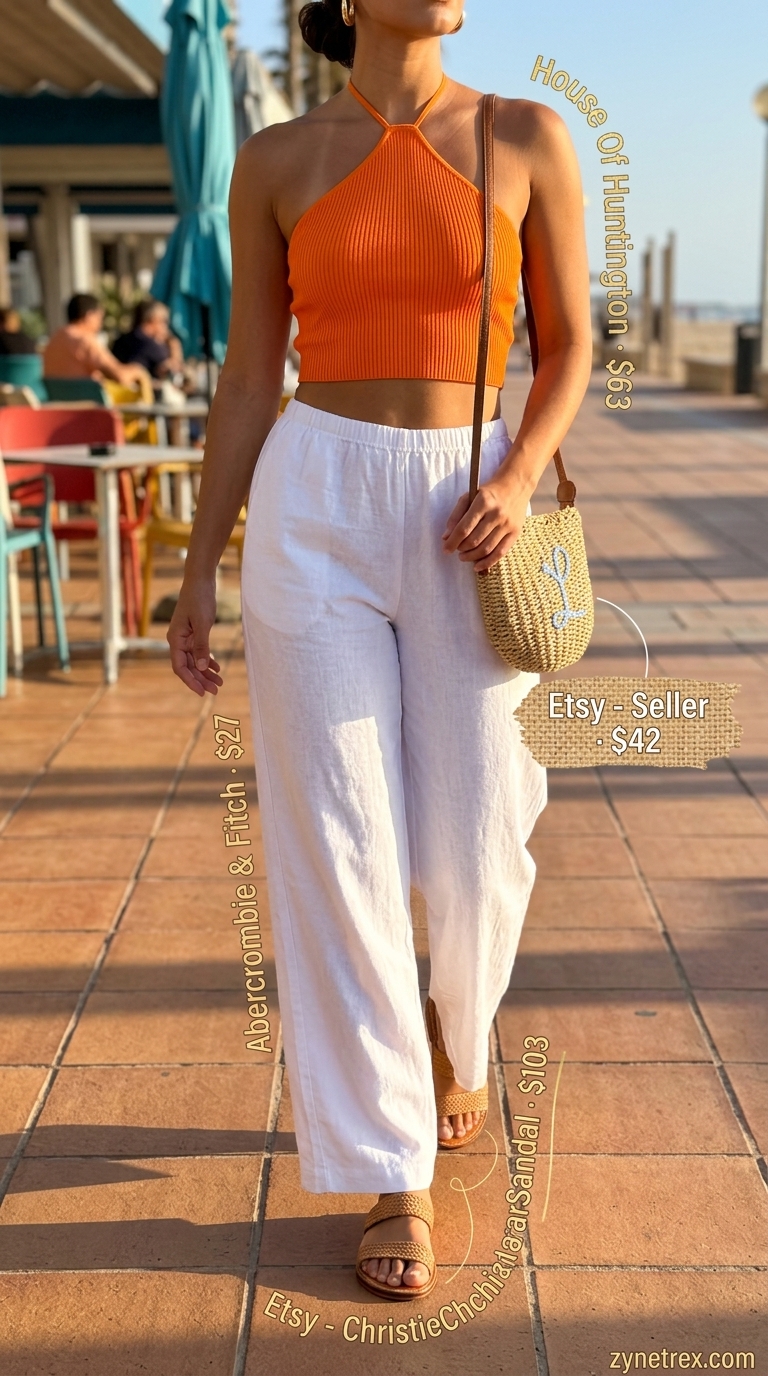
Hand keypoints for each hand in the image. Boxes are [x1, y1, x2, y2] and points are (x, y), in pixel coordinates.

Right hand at [167, 578, 222, 695]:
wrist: (200, 580)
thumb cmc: (199, 598)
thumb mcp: (203, 623)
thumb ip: (201, 646)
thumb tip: (202, 667)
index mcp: (175, 639)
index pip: (180, 667)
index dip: (191, 681)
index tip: (202, 692)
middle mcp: (178, 640)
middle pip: (188, 666)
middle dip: (201, 679)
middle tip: (217, 690)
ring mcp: (185, 637)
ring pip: (195, 660)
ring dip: (206, 672)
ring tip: (220, 682)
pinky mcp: (193, 632)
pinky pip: (199, 651)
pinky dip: (207, 660)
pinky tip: (217, 667)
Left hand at [442, 471, 531, 572]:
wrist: (516, 485)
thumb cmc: (489, 492)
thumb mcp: (470, 496)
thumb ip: (456, 515)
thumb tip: (446, 537)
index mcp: (483, 502)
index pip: (464, 528)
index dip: (453, 541)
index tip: (446, 549)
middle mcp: (497, 514)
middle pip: (474, 540)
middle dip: (461, 549)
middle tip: (457, 550)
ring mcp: (507, 524)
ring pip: (486, 549)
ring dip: (471, 557)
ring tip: (464, 556)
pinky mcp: (516, 533)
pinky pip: (500, 553)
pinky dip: (487, 563)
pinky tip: (477, 566)